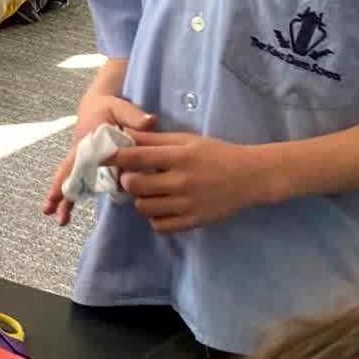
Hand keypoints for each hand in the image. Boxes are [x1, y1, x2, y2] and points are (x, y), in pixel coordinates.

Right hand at [45, 94, 155, 225]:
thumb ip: (134, 116)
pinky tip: (67, 212)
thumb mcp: (120, 107)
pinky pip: (77, 181)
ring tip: (60, 221)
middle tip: (49, 211)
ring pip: (70, 181)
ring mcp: (80, 160)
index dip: (70, 176)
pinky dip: (72, 195)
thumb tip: (150, 122)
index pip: (77, 161)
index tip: (62, 191)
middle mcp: (79, 152)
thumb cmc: (108, 107)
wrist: (96, 103)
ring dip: (63, 200)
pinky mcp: (86, 164)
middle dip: (58, 192)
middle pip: (66, 174)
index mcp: (85, 141)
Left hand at [111, 131, 274, 233]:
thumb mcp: (188, 140)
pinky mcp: (193, 221)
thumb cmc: (217, 154)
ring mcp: (187, 204)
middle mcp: (181, 181)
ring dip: (141, 200)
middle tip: (133, 177)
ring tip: (150, 193)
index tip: (108, 158)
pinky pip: (160, 226)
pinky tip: (163, 207)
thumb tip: (125, 133)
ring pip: (143, 208)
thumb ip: (155, 139)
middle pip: (134, 185)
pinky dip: (156, 218)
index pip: (135, 157)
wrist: (250, 177)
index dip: (116, 158)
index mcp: (179, 156)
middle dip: (127, 180)